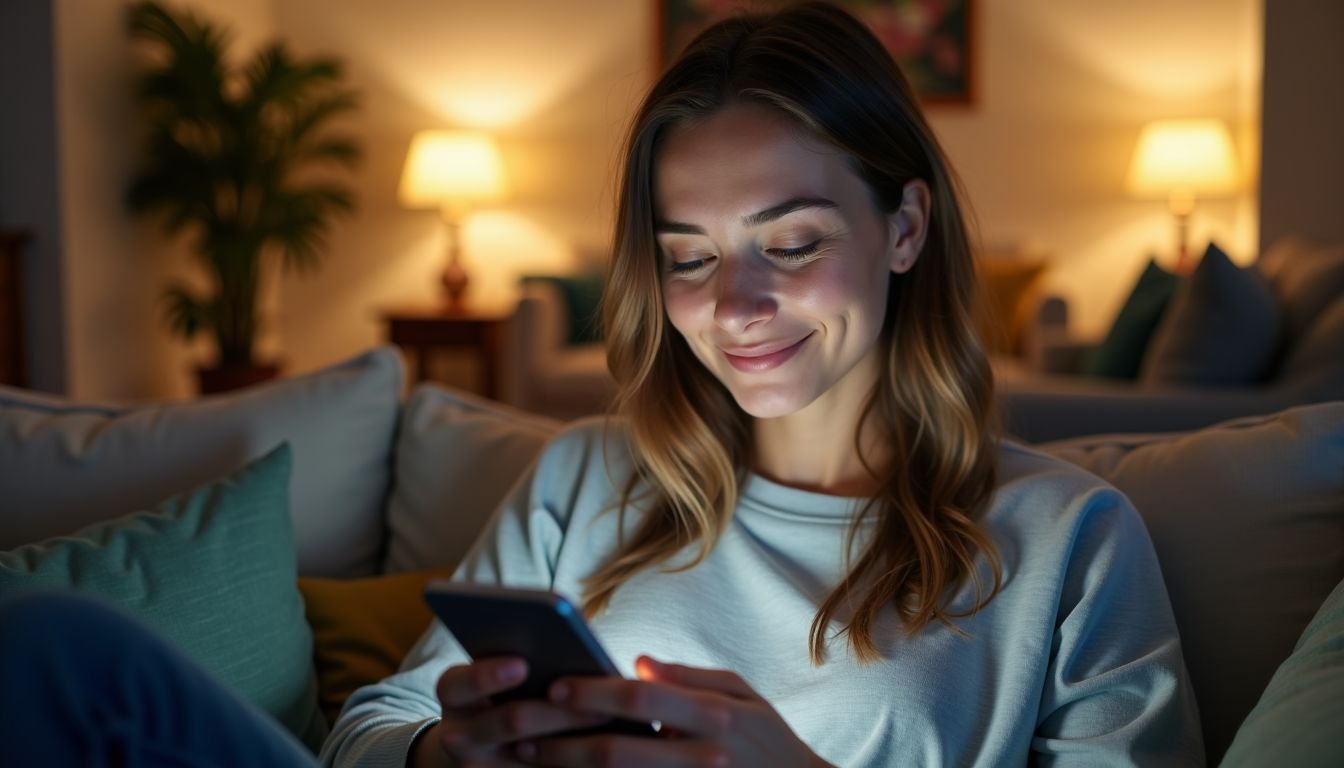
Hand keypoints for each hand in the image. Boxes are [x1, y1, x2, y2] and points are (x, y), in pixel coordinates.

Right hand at [413, 657, 613, 767]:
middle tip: (595, 701)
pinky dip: (569, 761)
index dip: (487, 675)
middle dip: (558, 711)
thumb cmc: (504, 692)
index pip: (458, 682)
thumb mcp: (497, 675)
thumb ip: (521, 656)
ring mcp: (478, 766)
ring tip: (608, 720)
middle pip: (510, 721)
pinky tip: (599, 751)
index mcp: (454, 694)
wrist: (483, 748)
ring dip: (573, 740)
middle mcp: (457, 734)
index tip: (522, 666)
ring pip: (531, 754)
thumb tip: (567, 634)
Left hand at [515, 656, 833, 767]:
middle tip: (522, 729)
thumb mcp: (743, 693)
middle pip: (619, 751)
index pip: (642, 698)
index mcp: (715, 716)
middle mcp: (703, 757)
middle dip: (565, 740)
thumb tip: (638, 661)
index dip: (595, 691)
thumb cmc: (767, 739)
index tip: (556, 684)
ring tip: (530, 757)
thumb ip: (689, 678)